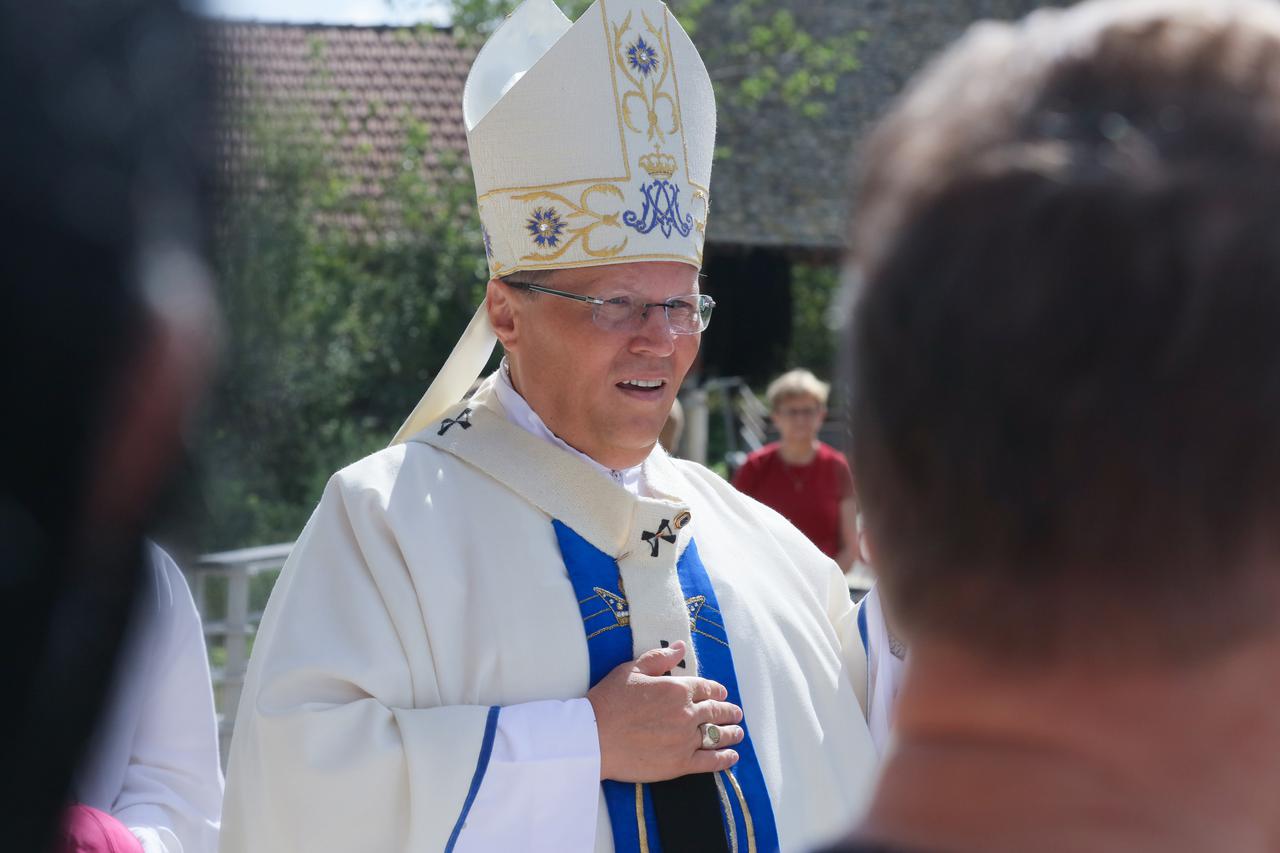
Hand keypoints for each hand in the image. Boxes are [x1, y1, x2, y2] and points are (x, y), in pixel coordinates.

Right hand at [587, 641, 744, 781]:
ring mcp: (685, 740)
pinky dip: (725, 758)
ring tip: (738, 733)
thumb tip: (681, 647)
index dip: (717, 690)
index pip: (706, 688)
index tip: (722, 694)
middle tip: (736, 714)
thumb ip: (660, 659)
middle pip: (715, 711)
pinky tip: (732, 756)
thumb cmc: (609, 702)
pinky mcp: (680, 763)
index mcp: (676, 688)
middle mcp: (686, 713)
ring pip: (716, 735)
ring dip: (731, 733)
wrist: (593, 737)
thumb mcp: (632, 670)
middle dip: (728, 712)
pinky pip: (710, 761)